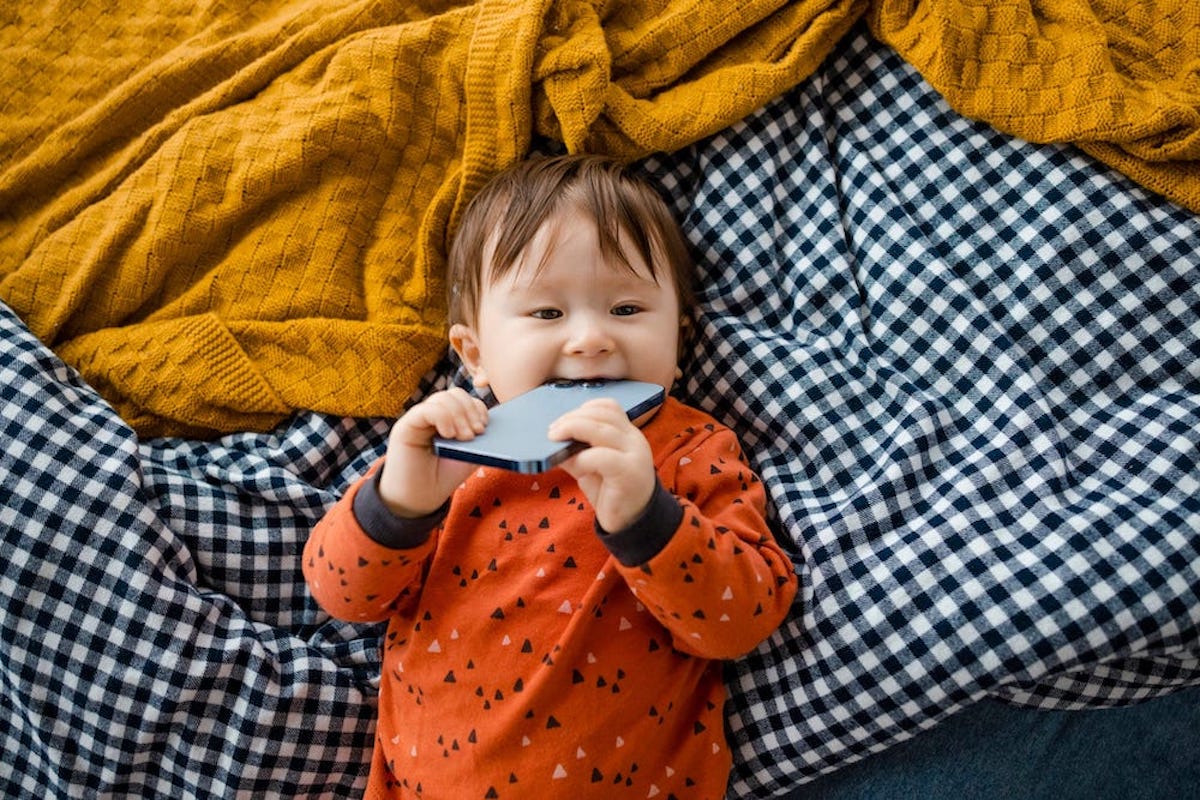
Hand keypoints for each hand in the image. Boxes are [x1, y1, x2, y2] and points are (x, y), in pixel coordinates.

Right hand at [378, 387, 486, 517]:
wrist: (420, 498)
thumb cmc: (443, 477)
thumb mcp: (469, 456)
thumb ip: (481, 439)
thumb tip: (498, 425)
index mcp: (450, 418)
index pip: (467, 399)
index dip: (478, 409)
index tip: (484, 428)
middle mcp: (434, 414)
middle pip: (456, 394)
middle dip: (471, 411)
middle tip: (477, 432)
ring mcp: (419, 418)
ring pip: (442, 398)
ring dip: (459, 416)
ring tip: (464, 438)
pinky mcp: (406, 426)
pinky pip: (426, 410)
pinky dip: (443, 418)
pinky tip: (448, 435)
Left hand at [548, 398, 655, 532]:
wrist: (632, 523)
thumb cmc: (611, 493)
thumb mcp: (589, 468)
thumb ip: (575, 452)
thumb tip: (552, 441)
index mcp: (627, 434)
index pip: (608, 407)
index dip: (583, 409)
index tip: (562, 421)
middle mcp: (634, 439)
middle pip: (602, 414)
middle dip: (572, 419)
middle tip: (552, 432)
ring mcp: (635, 455)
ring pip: (601, 430)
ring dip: (572, 431)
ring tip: (555, 442)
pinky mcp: (629, 472)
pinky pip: (601, 457)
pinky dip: (581, 458)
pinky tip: (573, 466)